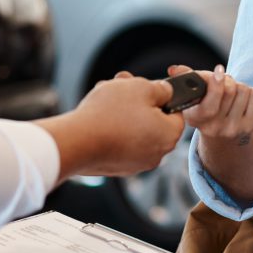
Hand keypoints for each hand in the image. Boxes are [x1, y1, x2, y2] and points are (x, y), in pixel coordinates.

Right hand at [39, 74, 185, 178]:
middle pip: (152, 120)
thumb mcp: (141, 87)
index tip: (146, 88)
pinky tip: (97, 115)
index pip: (176, 113)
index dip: (161, 96)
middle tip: (122, 86)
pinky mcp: (115, 167)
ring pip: (134, 129)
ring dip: (122, 111)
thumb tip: (165, 92)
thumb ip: (160, 89)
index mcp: (169, 136)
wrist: (76, 141)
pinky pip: (119, 142)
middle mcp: (156, 155)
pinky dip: (111, 128)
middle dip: (137, 101)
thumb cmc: (112, 112)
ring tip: (105, 96)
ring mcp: (135, 163)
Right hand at [168, 64, 252, 143]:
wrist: (222, 133)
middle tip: (223, 81)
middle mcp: (215, 129)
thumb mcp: (193, 94)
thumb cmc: (205, 105)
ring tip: (231, 92)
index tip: (218, 70)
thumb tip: (174, 69)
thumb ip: (185, 79)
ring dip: (238, 85)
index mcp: (196, 120)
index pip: (210, 105)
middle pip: (230, 90)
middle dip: (227, 80)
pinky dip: (250, 91)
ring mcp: (234, 130)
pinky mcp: (251, 126)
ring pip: (244, 90)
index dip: (216, 85)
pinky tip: (241, 98)